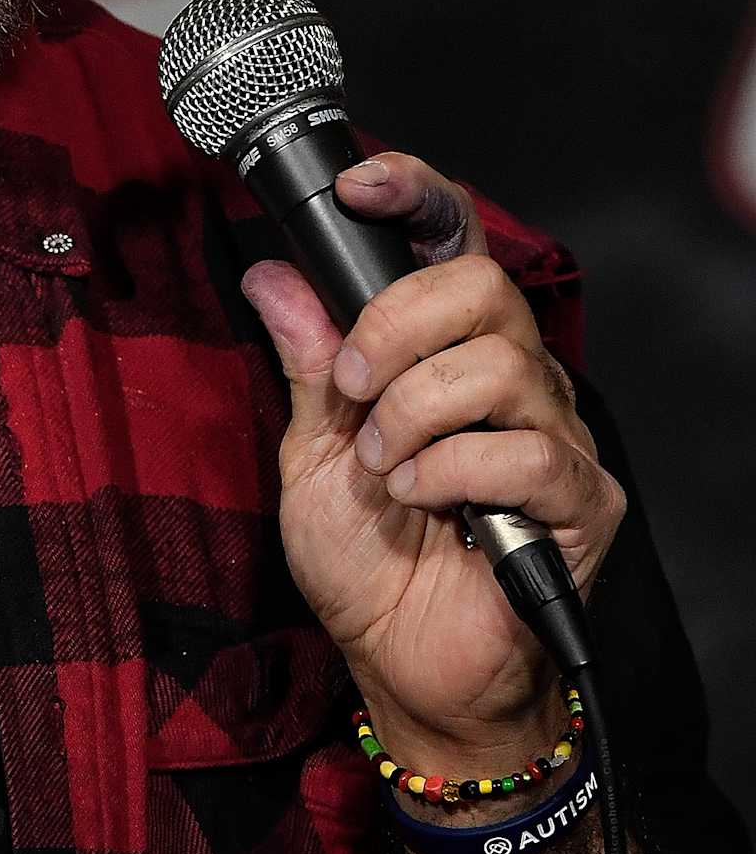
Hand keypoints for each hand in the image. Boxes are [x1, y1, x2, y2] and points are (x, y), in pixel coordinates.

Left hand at [239, 153, 625, 775]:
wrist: (401, 665)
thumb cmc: (363, 561)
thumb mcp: (308, 450)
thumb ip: (305, 362)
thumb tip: (272, 274)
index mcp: (444, 349)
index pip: (451, 239)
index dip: (415, 194)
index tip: (357, 187)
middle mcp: (510, 373)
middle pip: (482, 284)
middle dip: (396, 326)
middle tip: (352, 387)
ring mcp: (554, 432)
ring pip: (500, 364)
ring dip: (414, 413)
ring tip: (382, 467)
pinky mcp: (581, 498)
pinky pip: (526, 450)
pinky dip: (451, 471)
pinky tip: (420, 502)